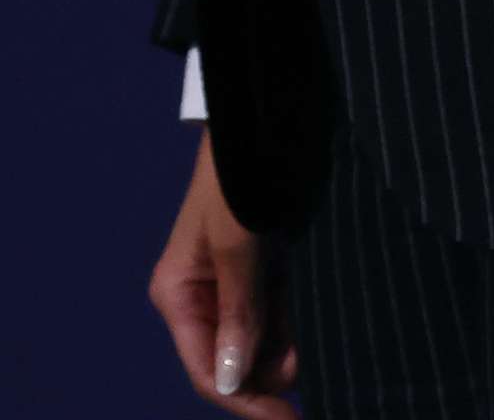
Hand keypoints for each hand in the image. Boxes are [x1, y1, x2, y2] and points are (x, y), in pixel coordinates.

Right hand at [148, 131, 296, 415]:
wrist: (265, 111)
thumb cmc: (242, 171)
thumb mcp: (238, 240)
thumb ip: (239, 308)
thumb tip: (234, 376)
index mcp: (178, 291)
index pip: (207, 366)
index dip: (243, 398)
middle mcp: (201, 289)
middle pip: (229, 358)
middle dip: (260, 384)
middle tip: (300, 409)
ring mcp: (233, 273)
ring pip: (254, 335)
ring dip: (277, 359)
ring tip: (307, 379)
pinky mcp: (262, 256)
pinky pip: (272, 306)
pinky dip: (287, 329)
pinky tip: (303, 349)